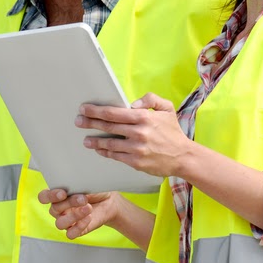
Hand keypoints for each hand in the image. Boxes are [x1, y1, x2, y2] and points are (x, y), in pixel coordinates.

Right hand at [38, 188, 116, 239]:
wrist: (109, 201)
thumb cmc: (95, 190)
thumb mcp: (85, 183)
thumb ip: (75, 184)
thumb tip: (72, 184)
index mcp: (57, 195)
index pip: (44, 197)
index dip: (50, 196)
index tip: (63, 193)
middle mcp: (59, 209)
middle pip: (54, 209)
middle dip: (69, 203)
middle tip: (83, 198)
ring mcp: (67, 221)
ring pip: (60, 223)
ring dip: (74, 216)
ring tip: (88, 208)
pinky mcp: (76, 230)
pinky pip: (70, 234)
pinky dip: (79, 227)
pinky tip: (89, 218)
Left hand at [76, 93, 190, 177]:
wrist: (183, 157)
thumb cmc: (173, 131)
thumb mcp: (167, 108)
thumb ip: (150, 99)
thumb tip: (131, 104)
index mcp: (144, 118)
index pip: (114, 113)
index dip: (97, 111)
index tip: (85, 109)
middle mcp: (139, 133)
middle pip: (108, 126)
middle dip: (90, 123)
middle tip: (78, 121)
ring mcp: (136, 149)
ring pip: (109, 144)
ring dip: (95, 141)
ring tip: (86, 139)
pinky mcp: (136, 162)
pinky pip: (116, 156)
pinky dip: (106, 152)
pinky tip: (99, 150)